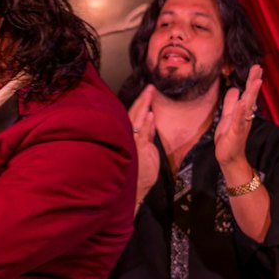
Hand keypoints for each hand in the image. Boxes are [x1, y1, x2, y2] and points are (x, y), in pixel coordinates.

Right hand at [128, 86, 159, 203]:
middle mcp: (128, 137)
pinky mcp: (138, 151)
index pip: (133, 116)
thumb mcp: (146, 150)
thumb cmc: (138, 173)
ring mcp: (132, 143)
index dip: (140, 103)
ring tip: (149, 93)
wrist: (133, 191)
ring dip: (144, 106)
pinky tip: (150, 115)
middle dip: (143, 100)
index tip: (148, 91)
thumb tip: (151, 119)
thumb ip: (148, 135)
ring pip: (136, 121)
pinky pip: (142, 135)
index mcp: (130, 137)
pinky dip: (146, 125)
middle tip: (150, 87)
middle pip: (134, 114)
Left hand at [215, 65, 263, 172]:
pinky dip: (241, 112)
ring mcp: (242, 123)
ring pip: (248, 106)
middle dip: (254, 81)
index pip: (248, 93)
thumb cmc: (228, 138)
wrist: (228, 157)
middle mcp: (245, 116)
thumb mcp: (227, 117)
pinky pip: (240, 120)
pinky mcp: (236, 133)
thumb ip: (230, 103)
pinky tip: (242, 103)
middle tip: (259, 67)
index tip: (257, 67)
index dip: (252, 80)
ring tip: (257, 81)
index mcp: (242, 111)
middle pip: (250, 96)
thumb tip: (234, 88)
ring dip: (252, 94)